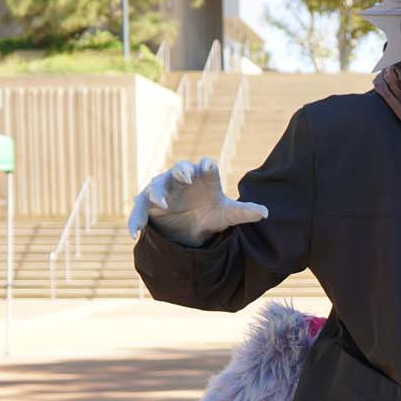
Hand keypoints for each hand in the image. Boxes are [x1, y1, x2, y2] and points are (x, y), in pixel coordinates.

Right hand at [127, 157, 268, 246]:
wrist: (189, 228)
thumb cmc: (209, 214)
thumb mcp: (226, 215)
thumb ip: (243, 212)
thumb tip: (266, 212)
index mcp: (203, 178)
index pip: (206, 167)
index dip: (207, 166)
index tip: (209, 168)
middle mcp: (182, 179)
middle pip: (180, 169)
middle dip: (181, 171)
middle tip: (185, 176)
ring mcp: (164, 189)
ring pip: (157, 185)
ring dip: (158, 193)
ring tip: (163, 204)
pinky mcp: (148, 204)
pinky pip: (140, 208)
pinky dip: (135, 219)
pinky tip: (134, 233)